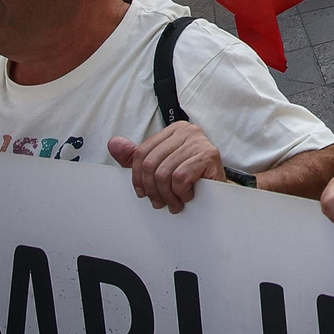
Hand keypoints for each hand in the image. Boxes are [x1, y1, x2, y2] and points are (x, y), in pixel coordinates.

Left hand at [108, 122, 225, 213]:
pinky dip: (181, 193)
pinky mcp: (209, 155)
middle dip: (152, 189)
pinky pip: (180, 177)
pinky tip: (187, 196)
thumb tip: (113, 144)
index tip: (142, 193)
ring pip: (164, 173)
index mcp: (173, 130)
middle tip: (159, 203)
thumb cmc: (192, 180)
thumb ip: (136, 157)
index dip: (137, 177)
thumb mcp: (160, 167)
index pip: (142, 152)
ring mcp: (199, 141)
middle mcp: (187, 130)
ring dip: (167, 195)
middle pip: (151, 163)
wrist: (220, 194)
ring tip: (174, 203)